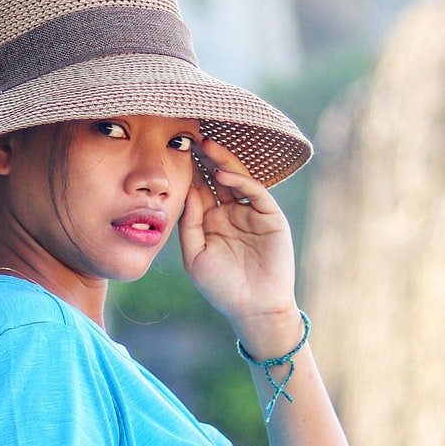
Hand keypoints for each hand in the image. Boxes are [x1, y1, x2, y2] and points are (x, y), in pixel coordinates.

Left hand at [178, 136, 296, 336]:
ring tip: (206, 145)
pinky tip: (224, 175)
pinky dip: (241, 181)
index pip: (200, 189)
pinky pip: (256, 192)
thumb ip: (190, 224)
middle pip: (217, 178)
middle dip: (205, 159)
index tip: (174, 151)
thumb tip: (186, 191)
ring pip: (237, 179)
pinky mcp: (270, 217)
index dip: (189, 171)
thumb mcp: (195, 256)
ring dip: (222, 162)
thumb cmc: (221, 287)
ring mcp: (252, 213)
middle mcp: (231, 212)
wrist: (253, 308)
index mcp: (211, 221)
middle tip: (190, 137)